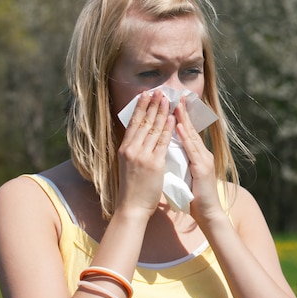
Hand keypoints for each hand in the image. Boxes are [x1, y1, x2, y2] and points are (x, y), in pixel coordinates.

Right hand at [116, 91, 174, 216]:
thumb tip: (139, 138)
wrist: (132, 207)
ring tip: (167, 99)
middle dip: (152, 105)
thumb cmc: (131, 188)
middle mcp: (132, 149)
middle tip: (158, 91)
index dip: (140, 107)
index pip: (133, 123)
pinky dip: (168, 129)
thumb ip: (133, 151)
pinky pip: (163, 142)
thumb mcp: (127, 165)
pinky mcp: (154, 163)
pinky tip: (172, 118)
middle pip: (143, 122)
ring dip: (161, 112)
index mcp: (124, 149)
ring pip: (154, 129)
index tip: (145, 95)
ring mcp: (143, 156)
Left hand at [174, 97, 223, 222]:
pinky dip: (186, 137)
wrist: (207, 213)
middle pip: (191, 129)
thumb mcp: (184, 176)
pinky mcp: (202, 168)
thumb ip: (178, 163)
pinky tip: (180, 126)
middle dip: (183, 112)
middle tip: (177, 95)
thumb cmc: (194, 197)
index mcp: (197, 156)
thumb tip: (166, 154)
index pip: (188, 133)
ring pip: (192, 136)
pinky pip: (192, 149)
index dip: (181, 118)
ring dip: (184, 119)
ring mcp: (204, 160)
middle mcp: (202, 154)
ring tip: (176, 105)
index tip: (173, 103)